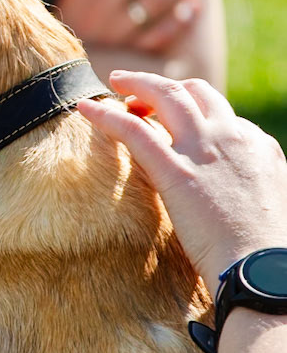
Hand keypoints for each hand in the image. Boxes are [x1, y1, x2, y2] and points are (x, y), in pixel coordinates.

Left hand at [79, 73, 286, 284]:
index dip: (195, 115)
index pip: (221, 116)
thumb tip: (226, 187)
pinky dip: (106, 115)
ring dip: (138, 83)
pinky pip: (134, 130)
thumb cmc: (263, 252)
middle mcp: (232, 137)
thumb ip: (244, 182)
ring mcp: (203, 149)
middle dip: (165, 85)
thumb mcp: (265, 201)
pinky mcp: (176, 170)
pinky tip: (86, 109)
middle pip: (195, 92)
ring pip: (166, 95)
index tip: (173, 124)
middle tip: (138, 89)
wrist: (263, 270)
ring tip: (116, 82)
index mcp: (259, 146)